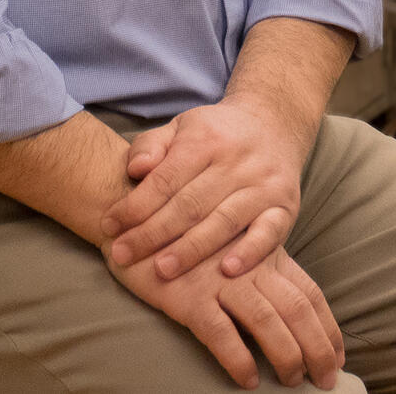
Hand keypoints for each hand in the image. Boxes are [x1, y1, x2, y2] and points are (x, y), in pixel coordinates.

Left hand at [103, 99, 308, 279]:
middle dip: (153, 233)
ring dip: (192, 249)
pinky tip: (228, 271)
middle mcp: (237, 162)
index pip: (165, 178)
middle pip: (190, 204)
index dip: (135, 205)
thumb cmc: (215, 134)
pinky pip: (269, 233)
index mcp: (205, 140)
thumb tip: (135, 170)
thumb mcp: (180, 127)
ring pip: (224, 221)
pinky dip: (250, 252)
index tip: (109, 227)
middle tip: (123, 255)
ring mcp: (264, 185)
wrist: (274, 124)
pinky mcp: (286, 206)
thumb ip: (151, 145)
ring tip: (162, 270)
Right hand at [106, 240, 342, 389]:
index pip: (308, 291)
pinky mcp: (189, 296)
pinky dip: (238, 360)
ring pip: (267, 323)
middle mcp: (248, 266)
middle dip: (318, 348)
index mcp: (263, 252)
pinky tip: (247, 379)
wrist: (132, 210)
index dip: (328, 326)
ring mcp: (219, 281)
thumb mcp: (228, 240)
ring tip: (290, 382)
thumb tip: (283, 307)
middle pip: (297, 309)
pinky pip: (221, 334)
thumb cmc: (181, 230)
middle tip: (326, 379)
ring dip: (286, 357)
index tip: (339, 355)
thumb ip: (256, 265)